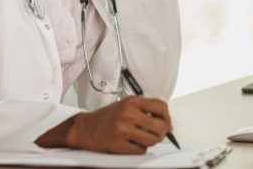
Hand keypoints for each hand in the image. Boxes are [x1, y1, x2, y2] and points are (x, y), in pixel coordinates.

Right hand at [37, 96, 171, 153]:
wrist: (85, 128)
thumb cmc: (107, 117)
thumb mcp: (126, 106)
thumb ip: (145, 110)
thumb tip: (167, 124)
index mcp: (132, 101)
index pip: (161, 107)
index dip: (167, 117)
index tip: (166, 123)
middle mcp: (128, 113)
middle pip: (160, 125)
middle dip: (161, 133)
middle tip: (156, 135)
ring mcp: (123, 128)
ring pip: (152, 140)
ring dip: (150, 142)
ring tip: (142, 139)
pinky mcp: (118, 143)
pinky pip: (141, 150)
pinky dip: (139, 149)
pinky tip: (132, 144)